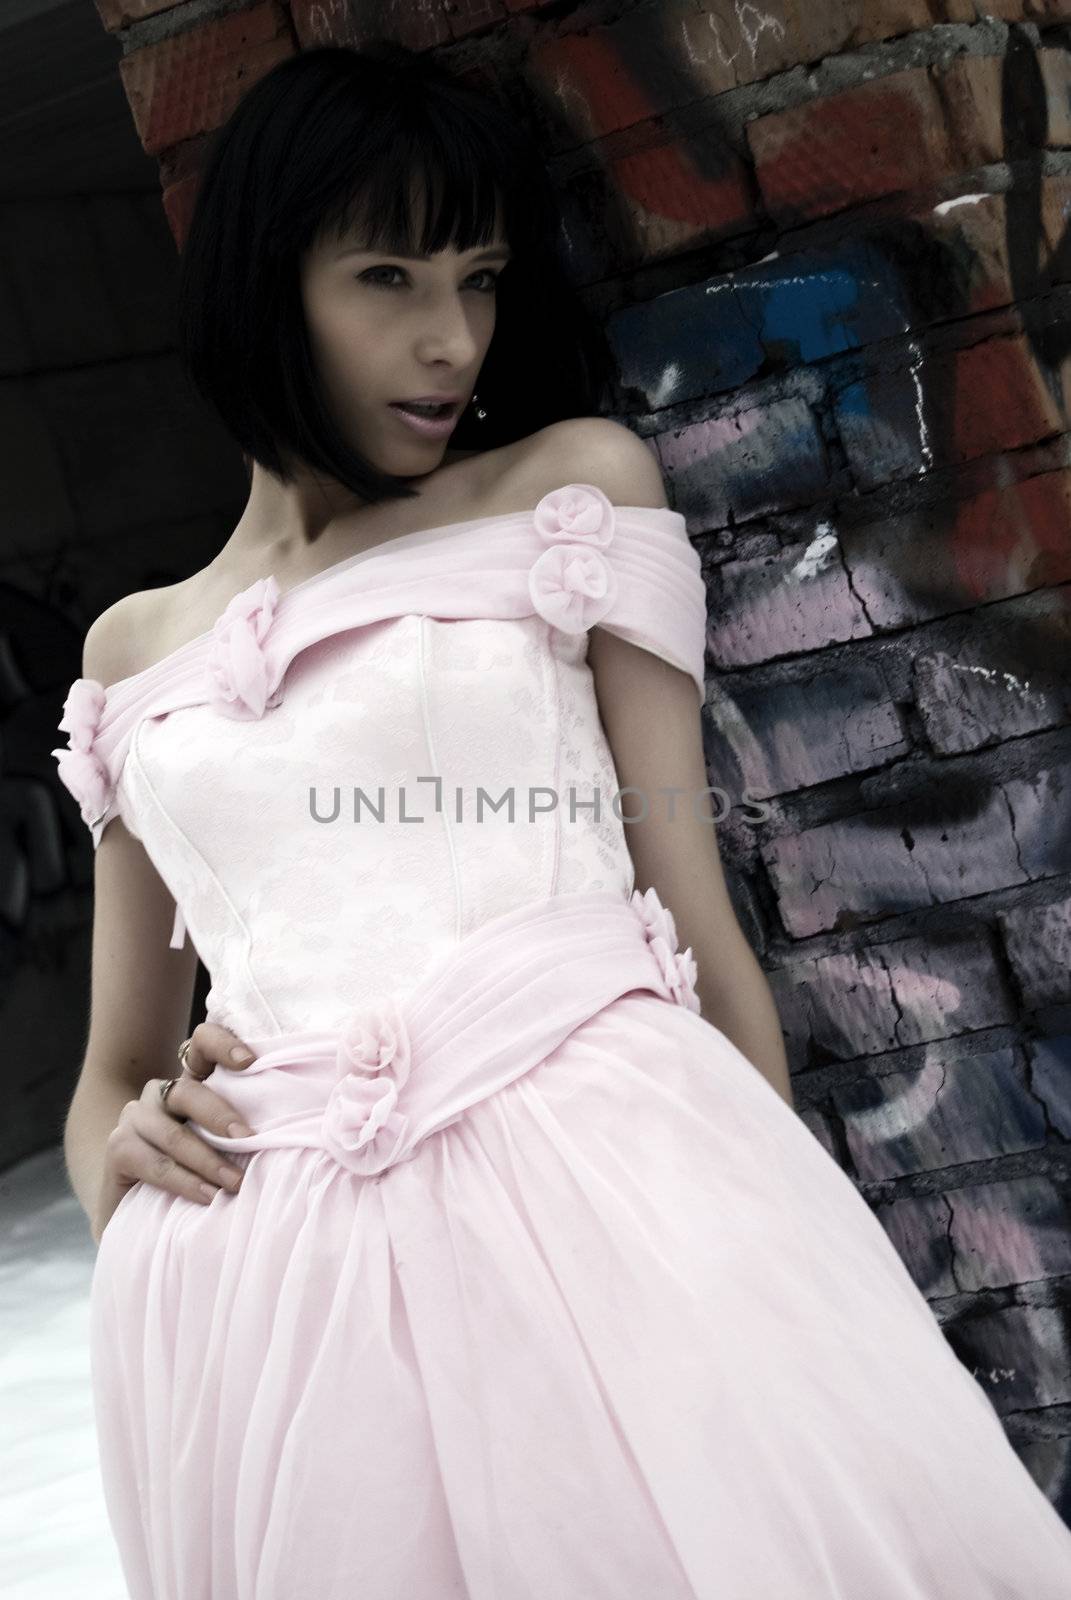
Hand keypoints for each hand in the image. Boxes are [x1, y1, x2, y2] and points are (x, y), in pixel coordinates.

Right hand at [92, 1022, 257, 1244]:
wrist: (137, 1209)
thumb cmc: (196, 1174)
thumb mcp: (223, 1147)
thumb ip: (244, 1132)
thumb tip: (295, 1134)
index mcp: (193, 1084)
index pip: (202, 1043)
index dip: (222, 1044)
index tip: (250, 1061)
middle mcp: (161, 1094)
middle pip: (188, 1092)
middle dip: (220, 1115)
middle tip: (248, 1137)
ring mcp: (136, 1118)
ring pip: (173, 1133)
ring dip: (207, 1160)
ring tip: (234, 1183)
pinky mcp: (118, 1148)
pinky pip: (153, 1162)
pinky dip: (183, 1181)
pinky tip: (205, 1196)